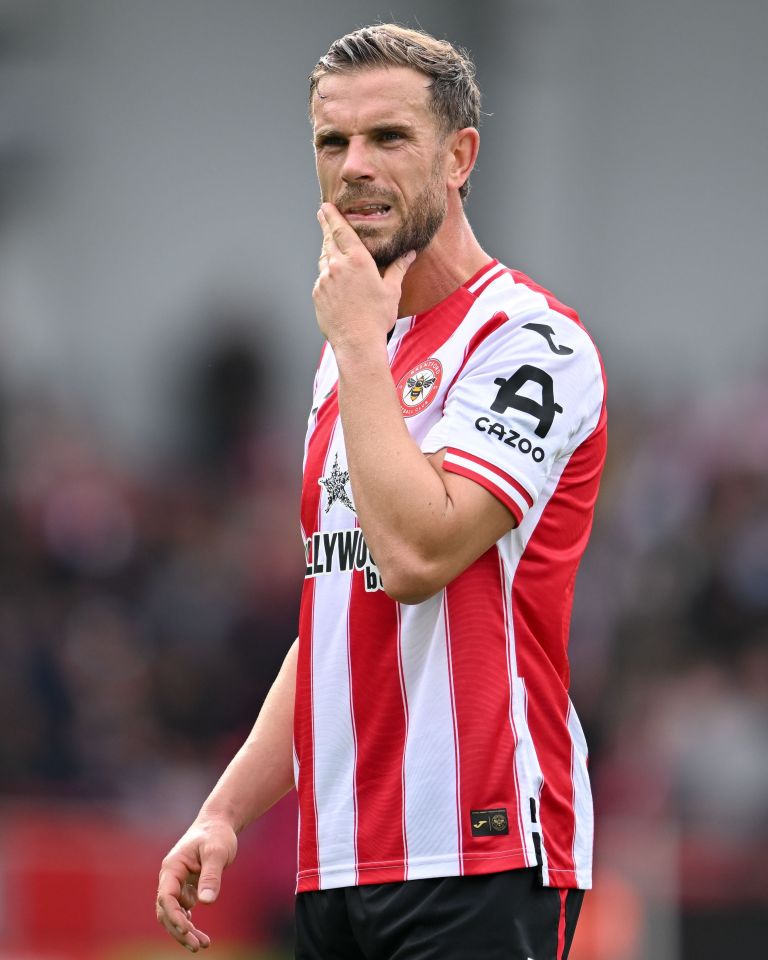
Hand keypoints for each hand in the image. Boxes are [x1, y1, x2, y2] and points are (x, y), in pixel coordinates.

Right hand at [156, 817, 237, 951]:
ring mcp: (177, 883)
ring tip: (202, 945)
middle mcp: (170, 877)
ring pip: (174, 913)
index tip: (188, 929)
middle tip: (197, 946)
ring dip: (184, 931)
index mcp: (172, 867)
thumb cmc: (217, 834)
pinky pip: (183, 910)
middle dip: (179, 930)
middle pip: (167, 911)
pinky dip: (189, 923)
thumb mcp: (217, 851)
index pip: (166, 897)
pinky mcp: (186, 887)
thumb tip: (206, 901)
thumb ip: (211, 875)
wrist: (218, 824)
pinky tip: (200, 935)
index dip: (174, 916)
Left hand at [313, 202, 415, 350]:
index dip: (332, 216)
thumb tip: (410, 254)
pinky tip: (335, 282)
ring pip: (324, 259)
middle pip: (328, 240)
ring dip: (328, 252)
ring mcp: (324, 280)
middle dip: (326, 226)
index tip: (326, 206)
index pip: (341, 230)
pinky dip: (327, 275)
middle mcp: (337, 266)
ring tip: (333, 250)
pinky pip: (321, 279)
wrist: (356, 342)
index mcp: (357, 260)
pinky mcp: (317, 294)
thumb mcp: (391, 290)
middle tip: (322, 215)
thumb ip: (398, 268)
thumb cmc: (377, 317)